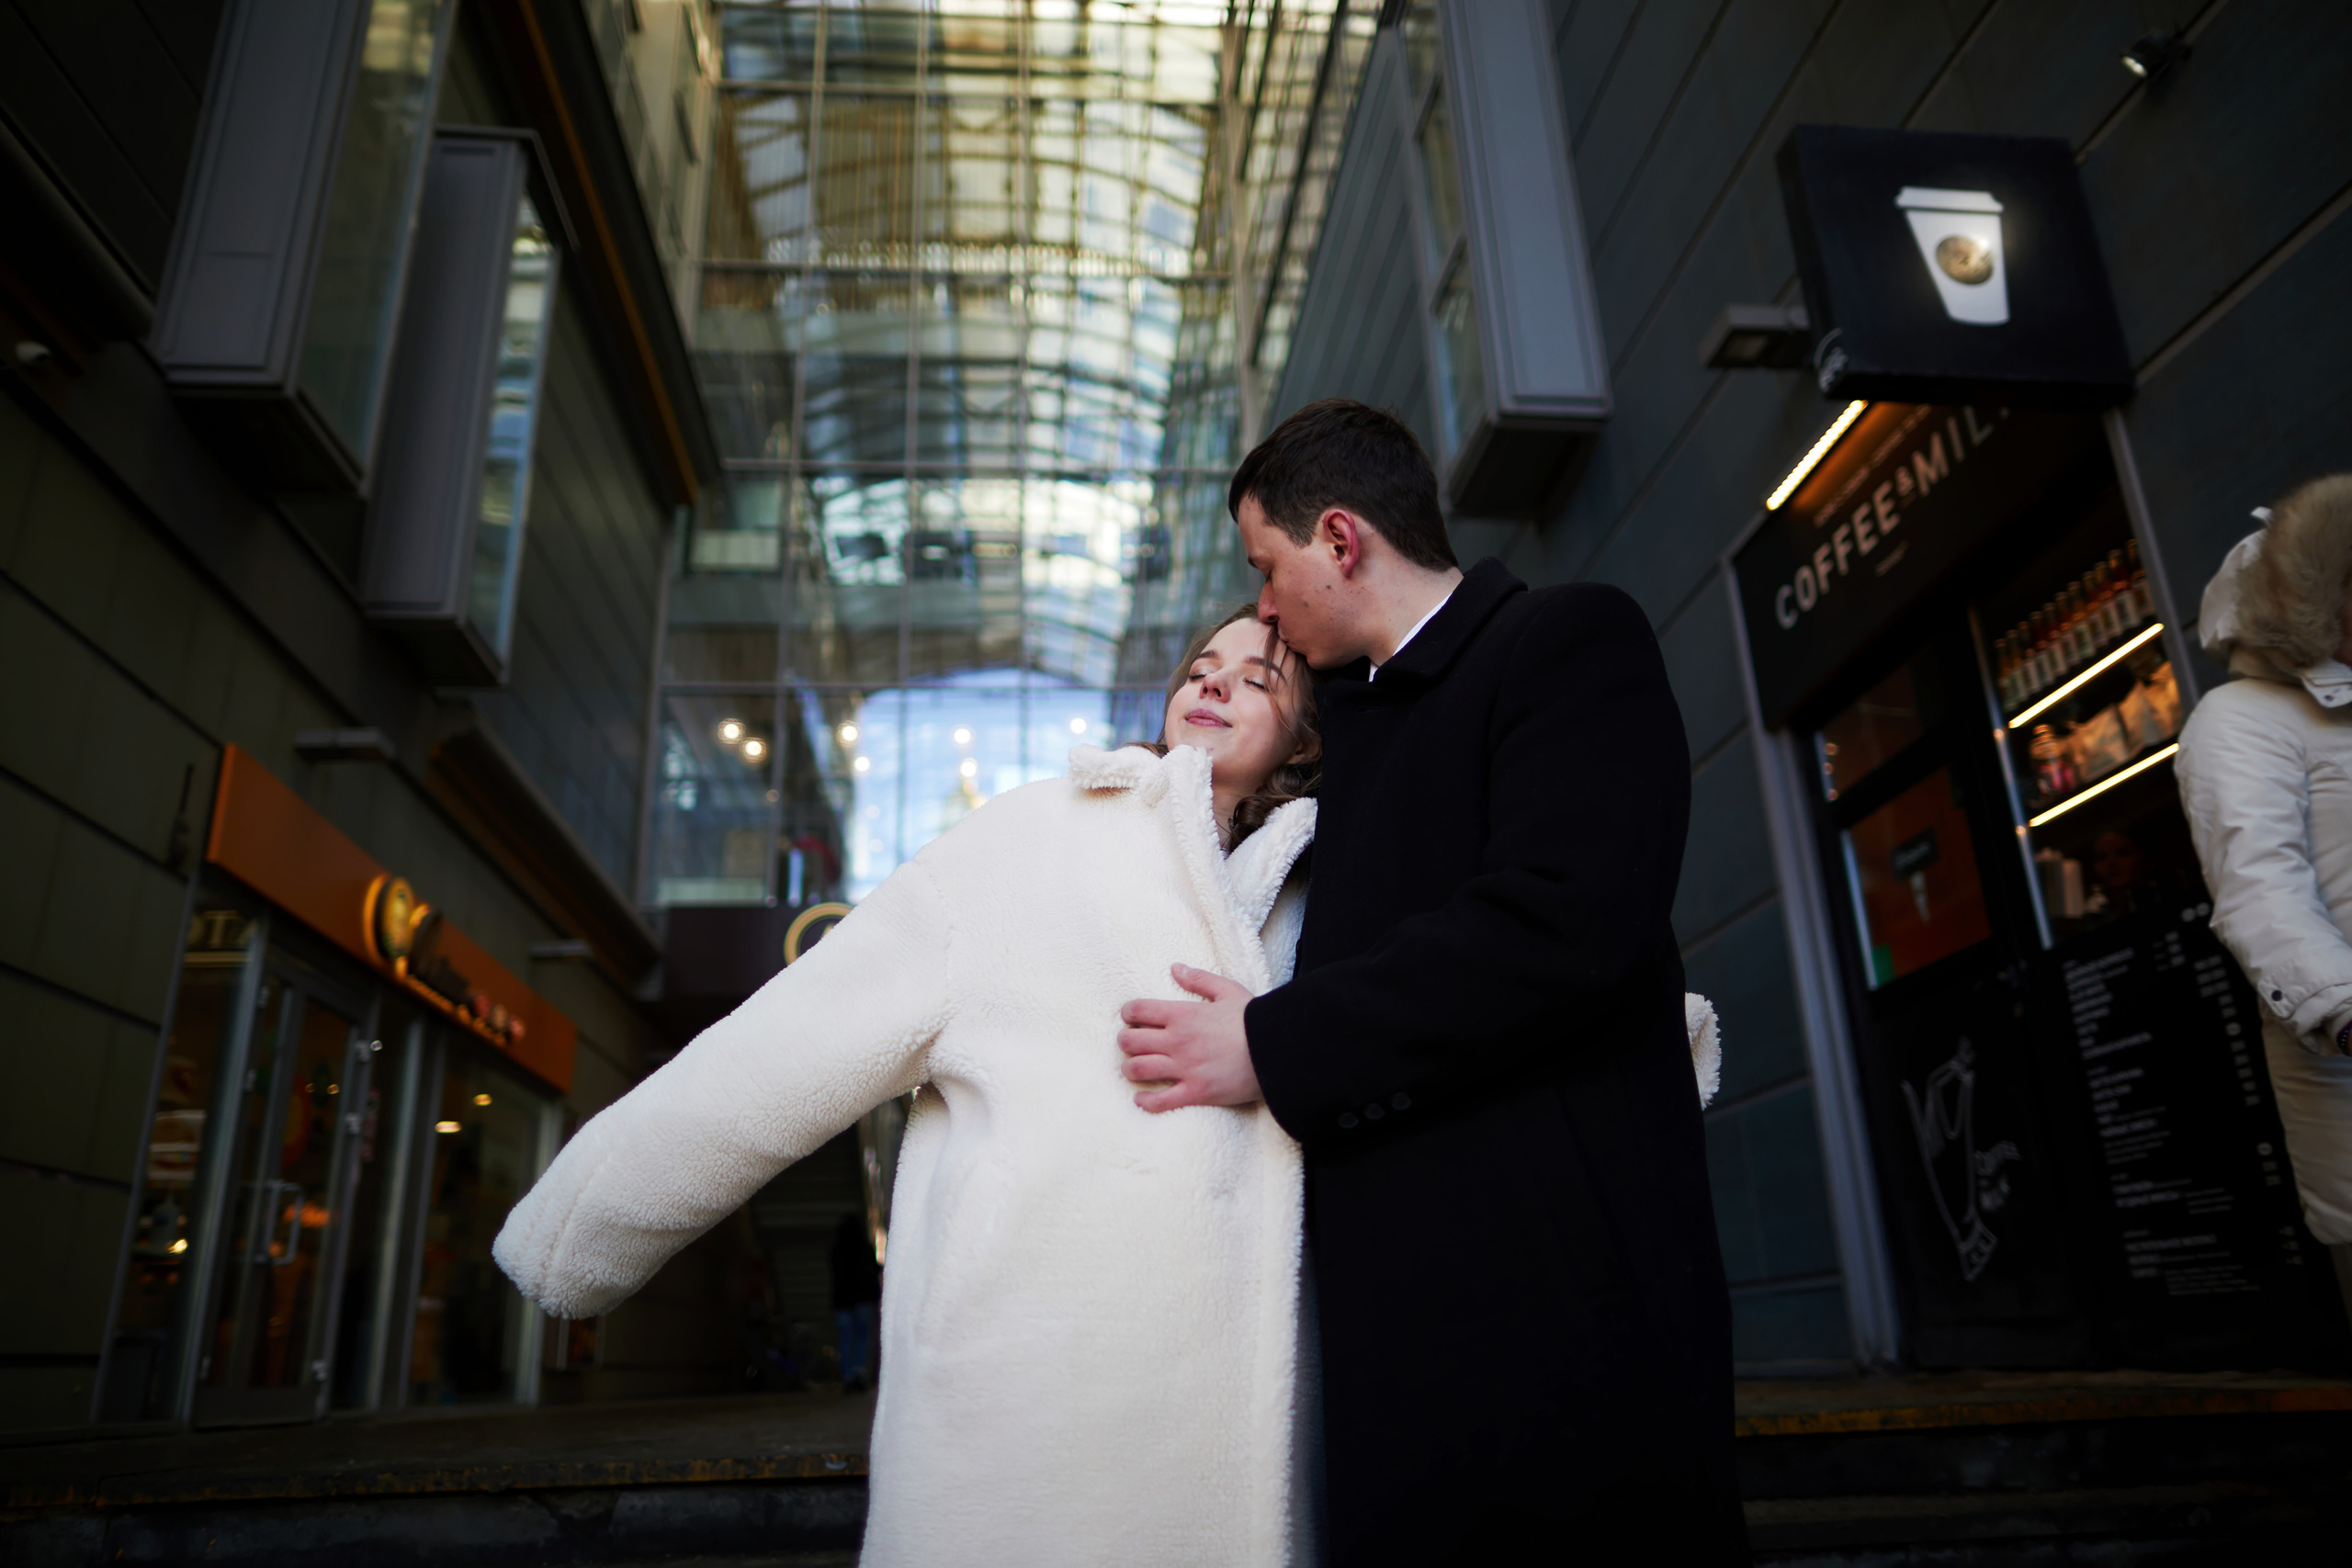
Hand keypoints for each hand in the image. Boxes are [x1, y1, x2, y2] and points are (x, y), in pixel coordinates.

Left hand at [1117, 964, 1261, 1112]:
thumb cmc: (1254, 1020)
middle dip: (1125, 1042)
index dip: (1128, 1013)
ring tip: (1133, 1069)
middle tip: (1131, 1044)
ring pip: (1137, 1069)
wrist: (1277, 1049)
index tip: (1131, 1018)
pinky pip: (1160, 1101)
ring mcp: (1184, 1068)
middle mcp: (1177, 1041)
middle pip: (1130, 1041)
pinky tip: (1141, 1099)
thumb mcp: (1228, 991)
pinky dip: (1145, 1102)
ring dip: (1129, 1069)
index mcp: (1183, 1014)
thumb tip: (1175, 968)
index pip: (1138, 1010)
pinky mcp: (1195, 1093)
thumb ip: (1199, 979)